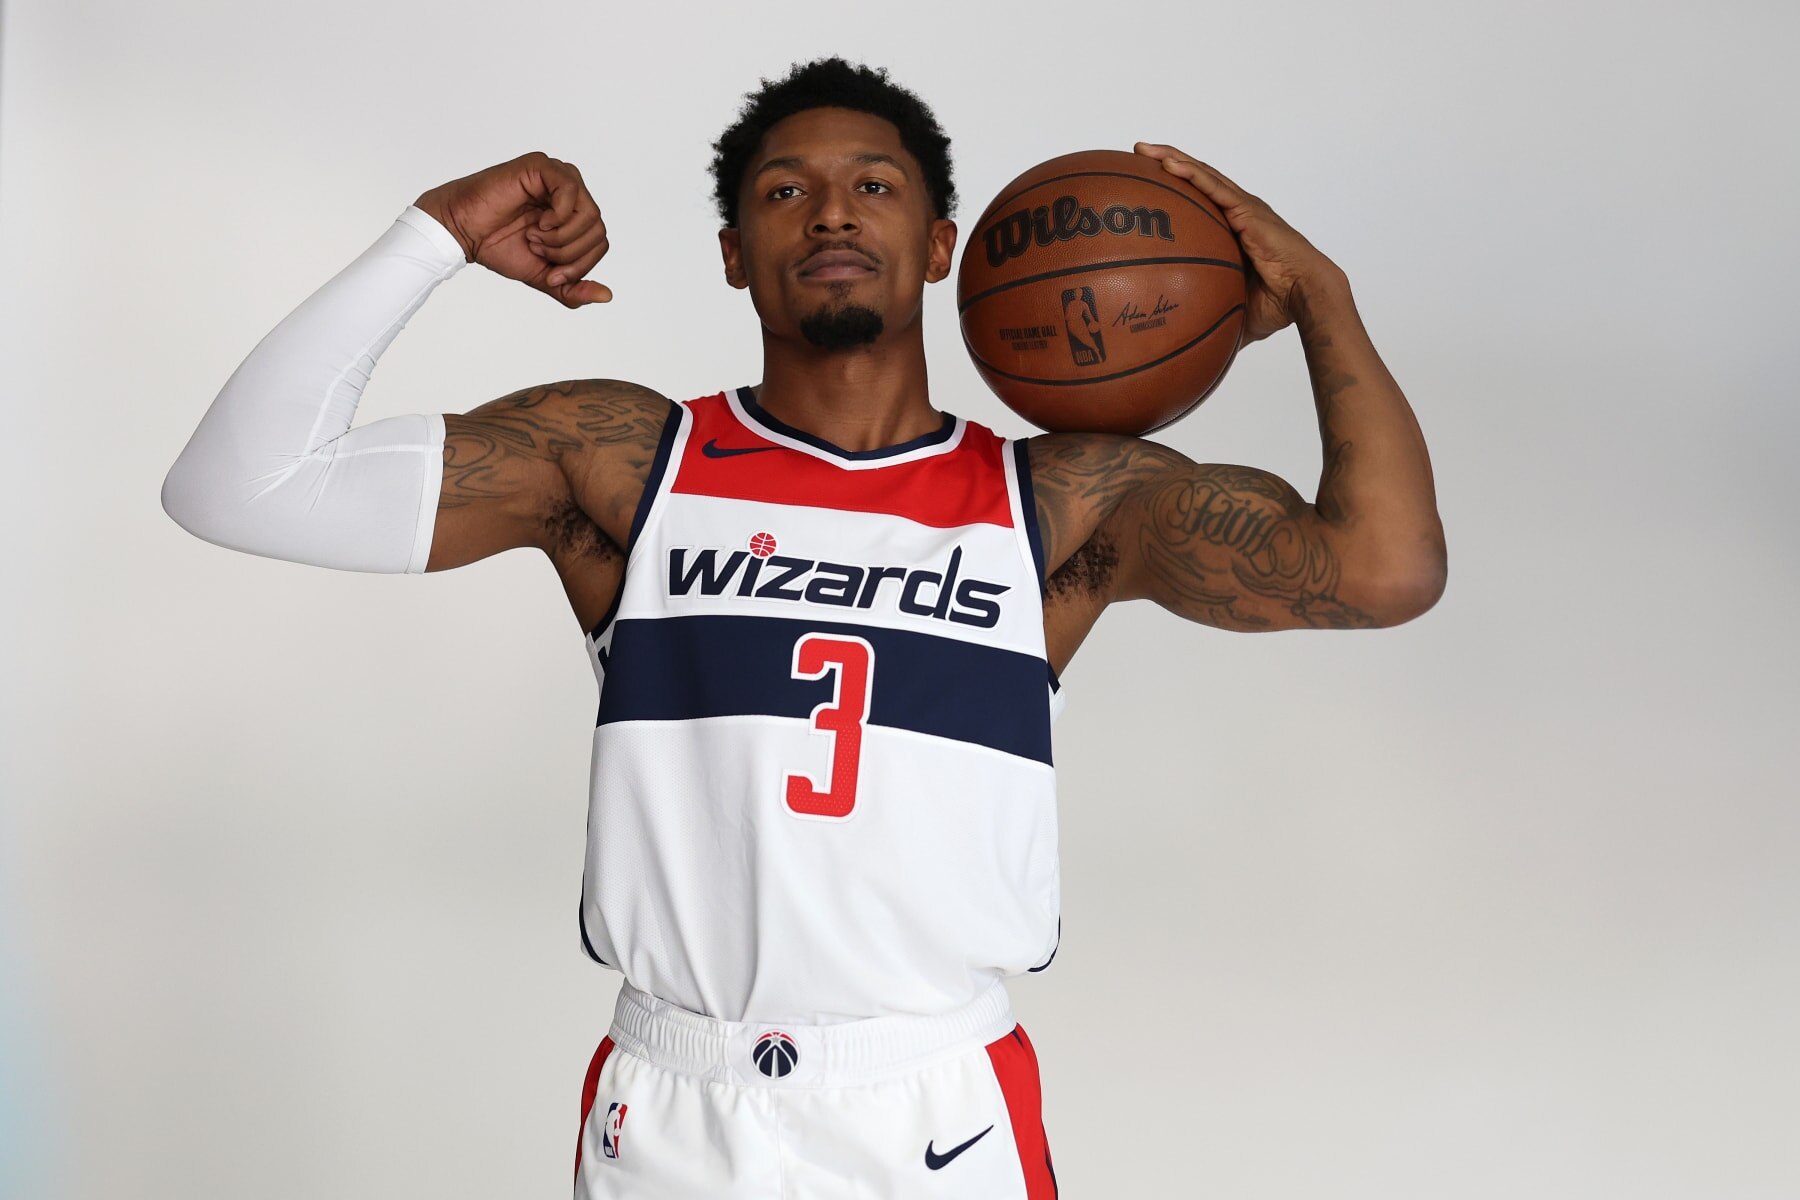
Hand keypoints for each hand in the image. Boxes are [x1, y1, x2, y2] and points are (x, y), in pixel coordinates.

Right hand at [414, 152, 611, 308]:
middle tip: (538, 250)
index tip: (550, 275)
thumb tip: (607, 296)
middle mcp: (571, 193)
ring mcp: (558, 176)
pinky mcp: (542, 166)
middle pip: (598, 230)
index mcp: (574, 215)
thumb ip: (574, 288)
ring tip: (534, 237)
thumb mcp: (545, 276)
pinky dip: (558, 215)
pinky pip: (571, 190)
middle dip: (569, 253)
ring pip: (590, 213)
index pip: (600, 242)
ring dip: (562, 237)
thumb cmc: (500, 247)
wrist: (464, 234)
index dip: (579, 266)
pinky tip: (538, 222)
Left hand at [1134, 143, 1344, 344]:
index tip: (1148, 186)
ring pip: (1202, 174)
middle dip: (1167, 163)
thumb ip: (1214, 318)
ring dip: (1172, 158)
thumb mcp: (1235, 310)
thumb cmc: (1279, 304)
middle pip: (1198, 180)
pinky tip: (1166, 162)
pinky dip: (1189, 172)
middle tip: (1137, 155)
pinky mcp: (1247, 208)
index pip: (1202, 203)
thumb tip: (1191, 346)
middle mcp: (1239, 212)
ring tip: (1142, 148)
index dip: (1178, 190)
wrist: (1307, 295)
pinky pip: (1213, 185)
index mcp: (1236, 229)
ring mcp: (1243, 207)